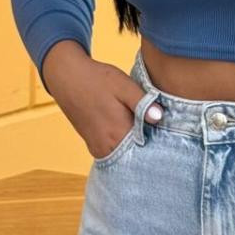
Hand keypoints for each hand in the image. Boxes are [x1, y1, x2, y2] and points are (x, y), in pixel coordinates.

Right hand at [42, 44, 164, 160]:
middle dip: (149, 149)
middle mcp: (107, 147)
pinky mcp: (93, 145)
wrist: (67, 77)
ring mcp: (98, 148)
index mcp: (118, 134)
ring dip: (136, 148)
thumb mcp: (125, 86)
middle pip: (136, 158)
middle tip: (159, 133)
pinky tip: (130, 132)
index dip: (159, 144)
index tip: (167, 135)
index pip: (147, 151)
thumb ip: (143, 104)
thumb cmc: (98, 80)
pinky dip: (124, 147)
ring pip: (125, 157)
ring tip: (145, 131)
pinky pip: (114, 153)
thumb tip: (159, 118)